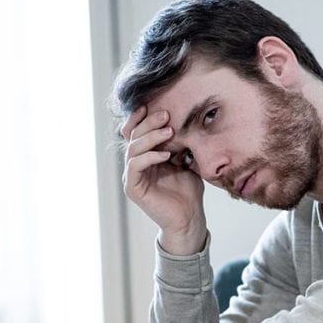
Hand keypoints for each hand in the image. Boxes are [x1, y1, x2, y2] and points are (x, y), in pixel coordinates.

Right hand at [121, 106, 206, 254]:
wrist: (189, 217)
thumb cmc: (188, 190)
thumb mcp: (186, 161)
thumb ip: (180, 143)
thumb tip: (184, 120)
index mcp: (145, 156)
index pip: (135, 131)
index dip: (140, 117)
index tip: (155, 105)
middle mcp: (135, 164)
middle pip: (133, 136)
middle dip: (149, 123)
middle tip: (166, 115)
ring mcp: (132, 176)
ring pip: (133, 148)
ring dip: (151, 137)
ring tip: (169, 131)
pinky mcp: (133, 188)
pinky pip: (135, 166)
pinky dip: (149, 157)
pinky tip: (166, 155)